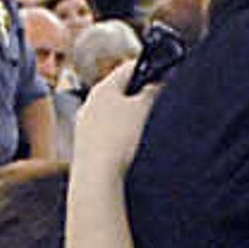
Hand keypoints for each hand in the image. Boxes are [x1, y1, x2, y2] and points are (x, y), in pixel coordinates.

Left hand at [73, 57, 160, 177]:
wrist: (97, 179)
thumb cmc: (118, 140)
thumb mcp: (144, 109)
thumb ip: (153, 91)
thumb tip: (156, 83)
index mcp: (102, 89)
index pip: (128, 68)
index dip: (148, 68)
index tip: (163, 73)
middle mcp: (89, 105)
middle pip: (120, 93)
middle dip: (140, 97)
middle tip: (159, 104)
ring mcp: (85, 127)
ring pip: (113, 116)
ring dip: (130, 120)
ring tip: (147, 131)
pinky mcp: (86, 148)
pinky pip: (108, 136)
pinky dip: (121, 138)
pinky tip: (130, 149)